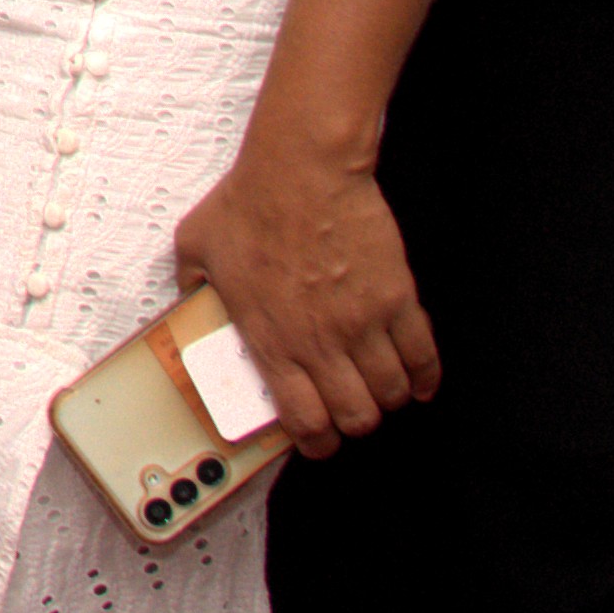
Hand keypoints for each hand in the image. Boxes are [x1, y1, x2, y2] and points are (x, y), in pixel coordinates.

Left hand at [172, 143, 436, 455]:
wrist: (301, 169)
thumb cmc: (249, 203)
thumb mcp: (197, 249)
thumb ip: (193, 288)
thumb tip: (189, 304)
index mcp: (272, 340)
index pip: (303, 420)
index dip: (315, 443)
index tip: (318, 442)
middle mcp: (320, 341)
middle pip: (355, 416)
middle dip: (354, 425)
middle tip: (350, 415)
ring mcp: (363, 322)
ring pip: (391, 392)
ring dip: (387, 399)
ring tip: (380, 391)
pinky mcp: (397, 298)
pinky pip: (423, 355)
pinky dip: (425, 377)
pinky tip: (418, 381)